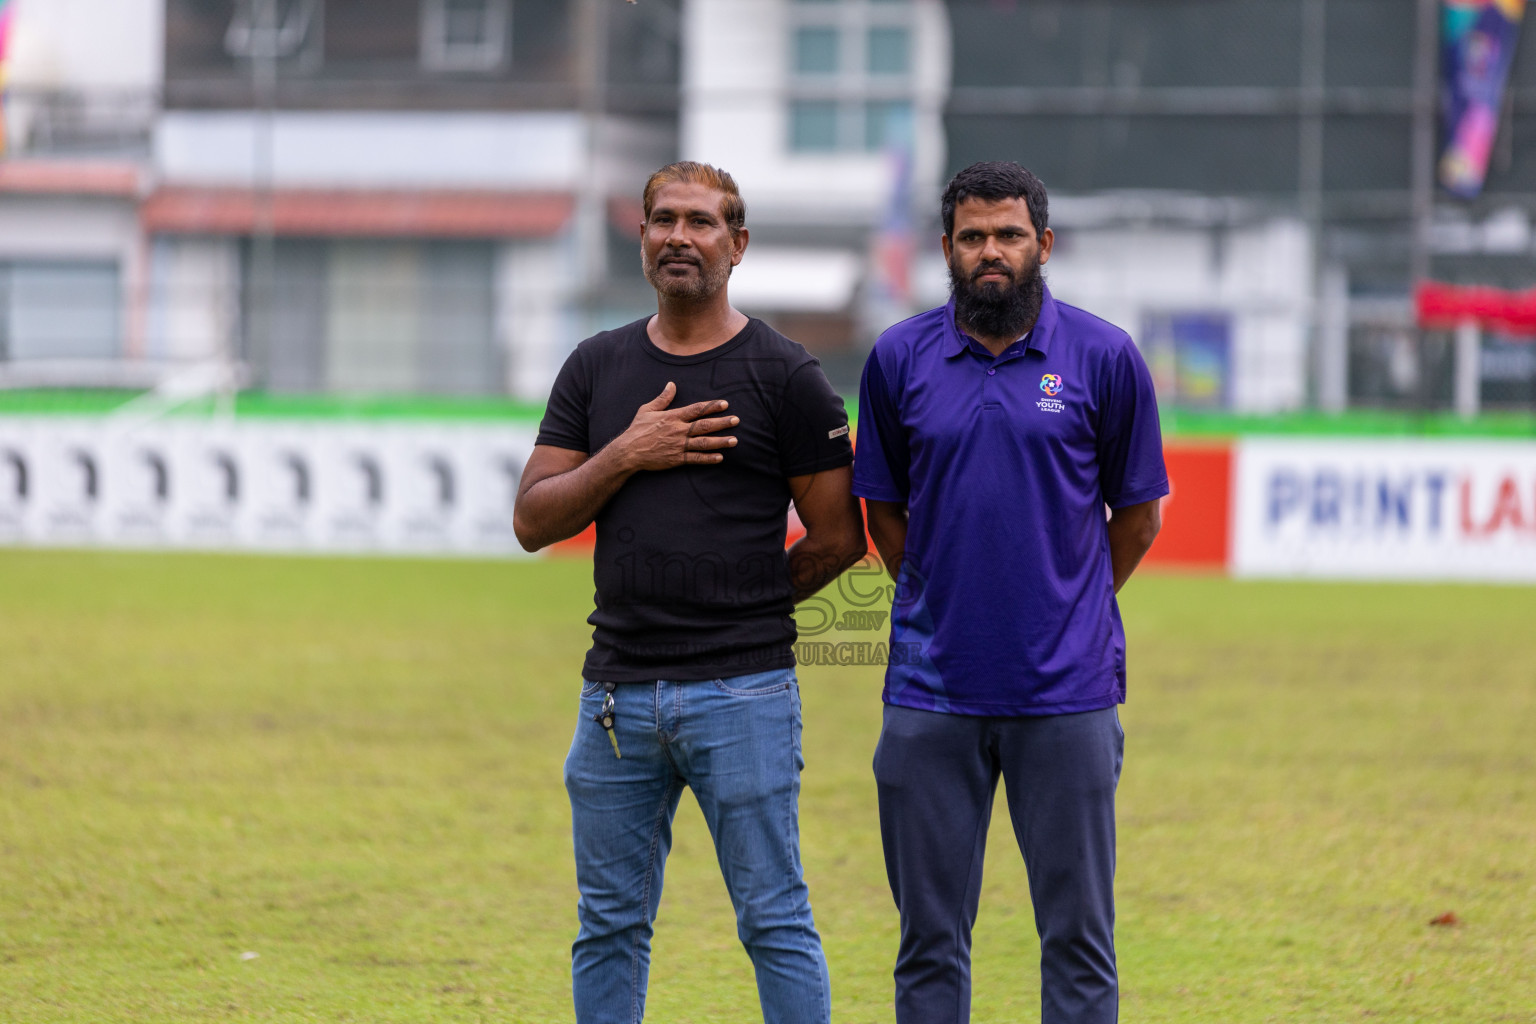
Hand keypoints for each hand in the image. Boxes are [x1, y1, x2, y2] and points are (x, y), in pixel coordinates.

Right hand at [614, 382, 738, 470]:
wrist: (628, 452)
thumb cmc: (637, 430)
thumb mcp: (647, 410)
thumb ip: (662, 398)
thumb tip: (672, 384)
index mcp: (673, 417)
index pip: (696, 409)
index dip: (712, 406)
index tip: (725, 404)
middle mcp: (678, 430)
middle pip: (705, 425)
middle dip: (722, 423)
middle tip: (736, 420)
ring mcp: (678, 445)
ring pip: (704, 443)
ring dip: (720, 441)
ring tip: (734, 440)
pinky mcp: (676, 459)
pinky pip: (696, 459)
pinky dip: (708, 459)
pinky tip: (720, 457)